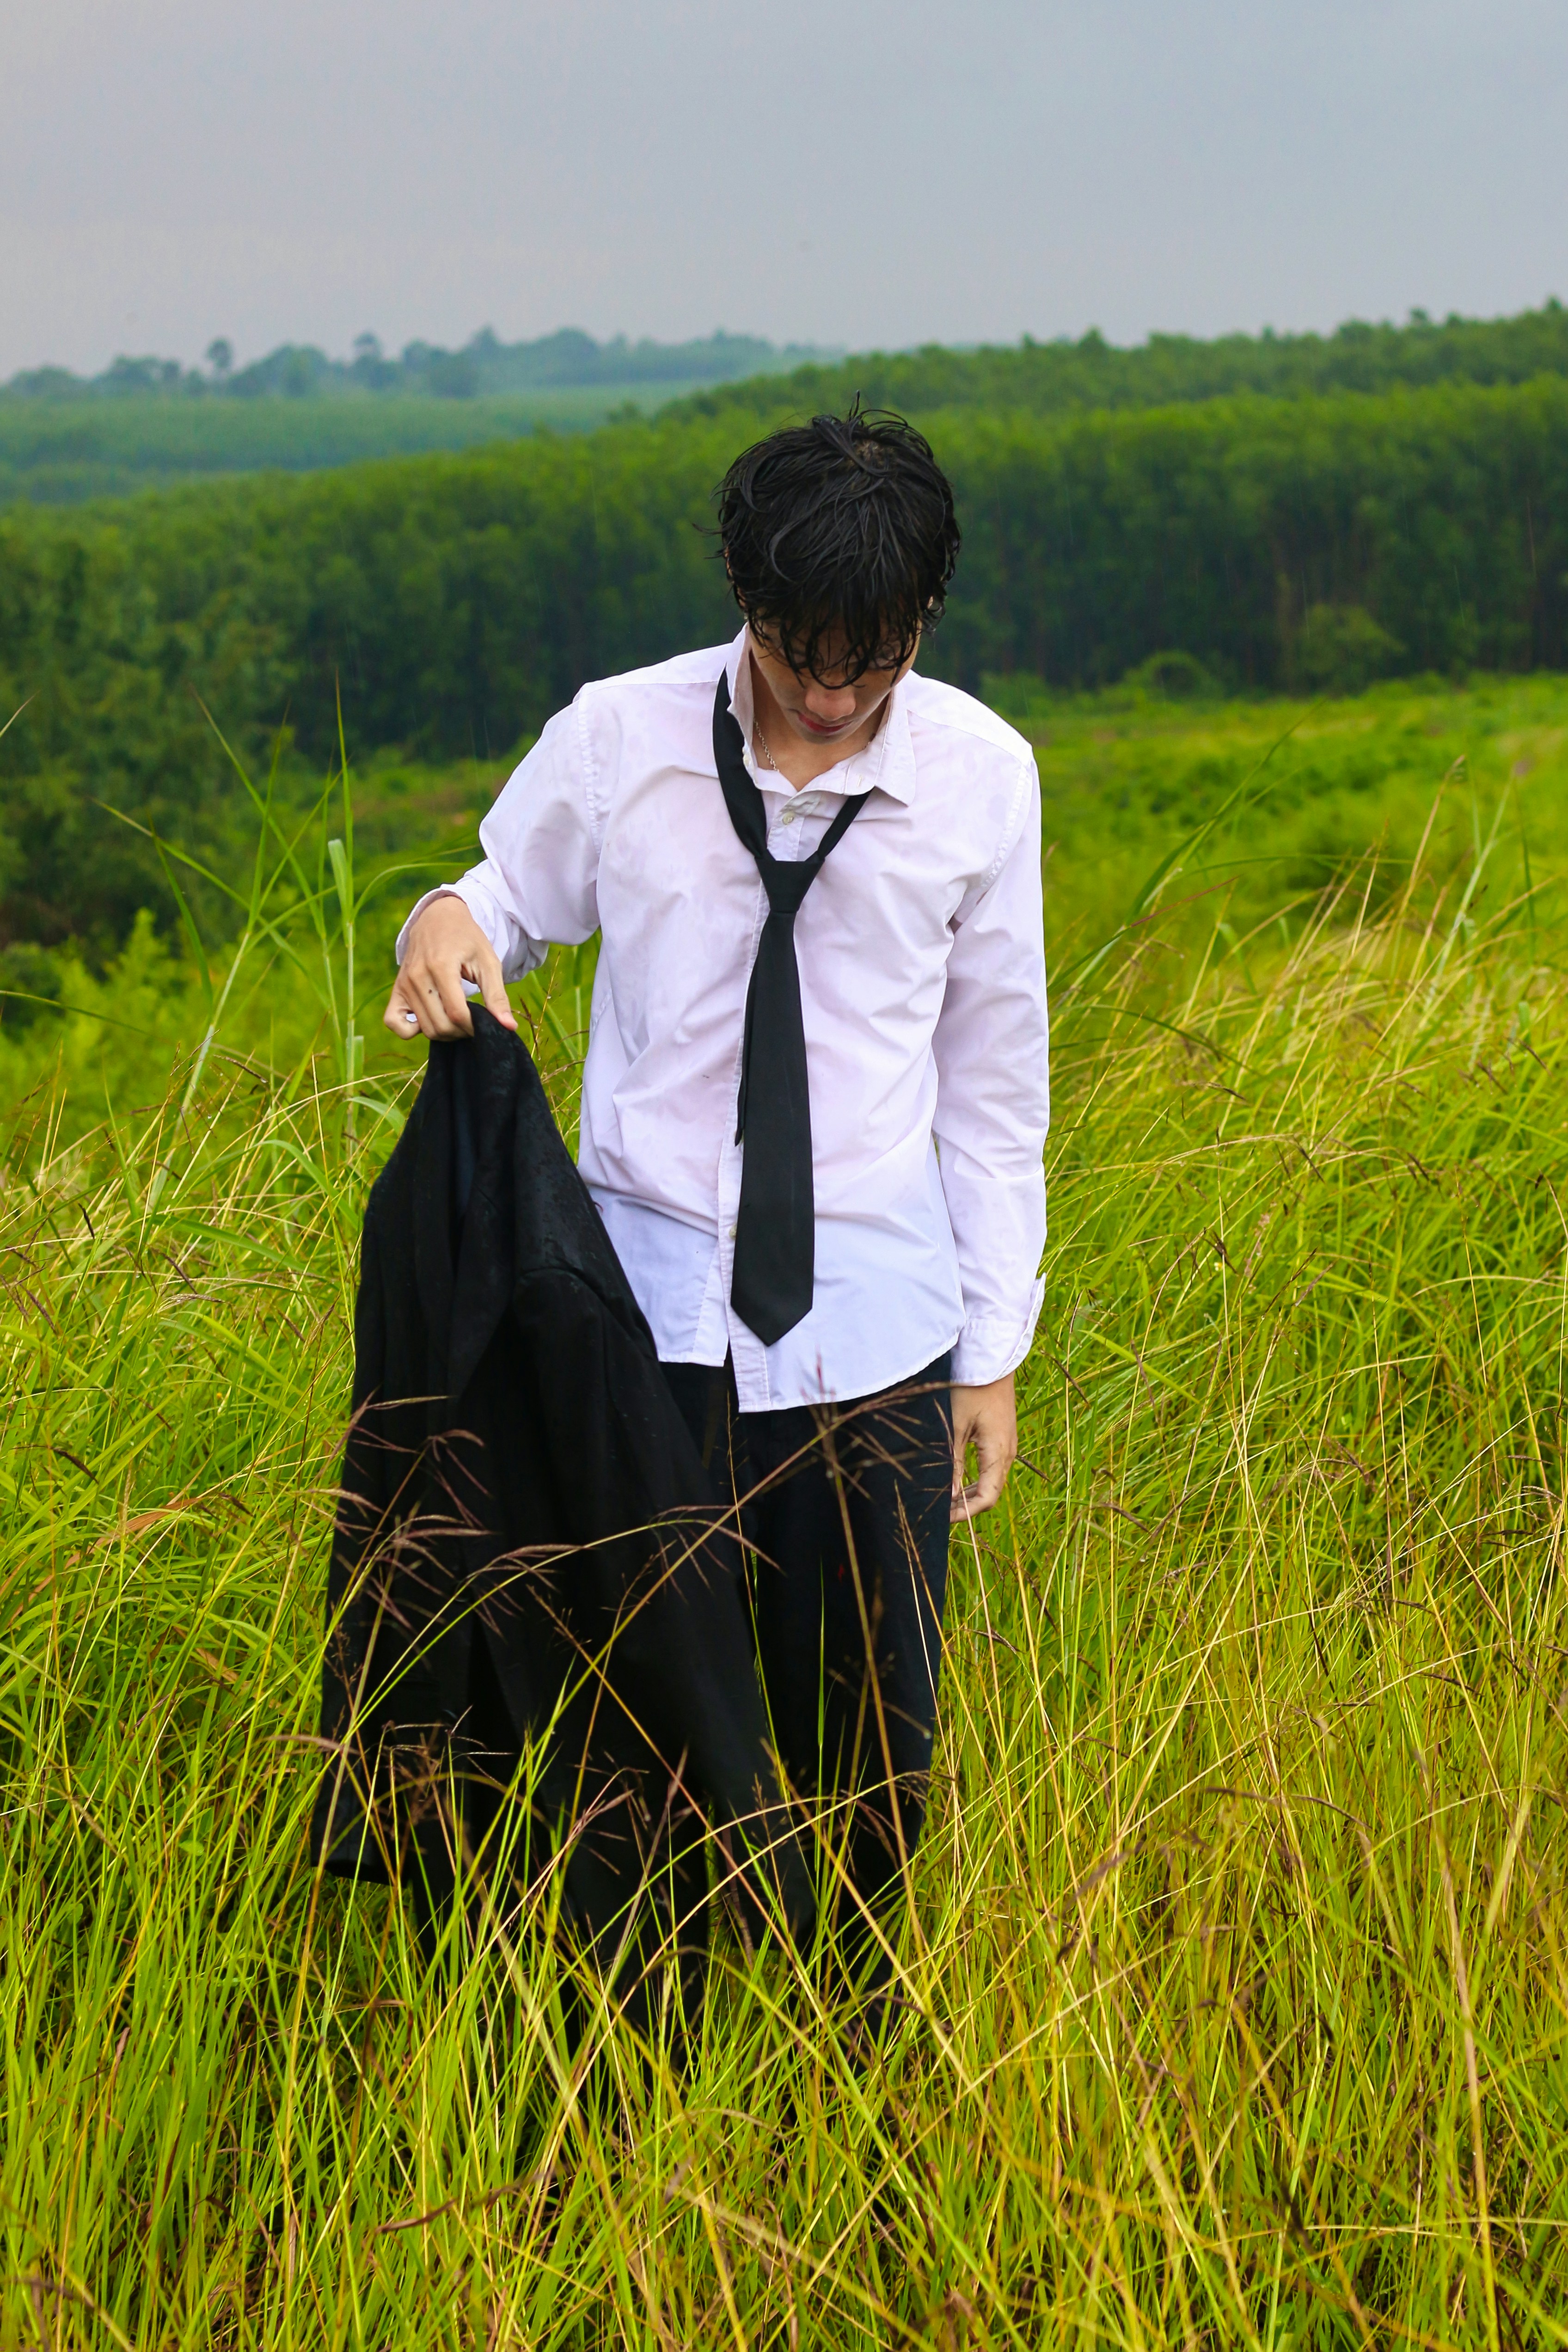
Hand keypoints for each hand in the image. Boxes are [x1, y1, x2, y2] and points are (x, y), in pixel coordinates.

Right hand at [384, 895, 517, 1040]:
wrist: (438, 918)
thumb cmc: (467, 939)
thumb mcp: (488, 962)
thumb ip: (497, 996)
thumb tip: (509, 1028)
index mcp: (441, 966)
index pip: (457, 1014)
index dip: (473, 1026)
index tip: (482, 1022)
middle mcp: (417, 976)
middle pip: (440, 1025)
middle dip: (461, 1031)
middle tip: (472, 1021)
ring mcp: (404, 984)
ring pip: (424, 1028)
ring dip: (444, 1032)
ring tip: (457, 1019)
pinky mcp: (396, 989)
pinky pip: (393, 1022)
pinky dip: (410, 1030)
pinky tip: (430, 1019)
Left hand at [950, 1371, 1017, 1521]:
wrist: (990, 1361)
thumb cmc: (971, 1390)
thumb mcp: (956, 1426)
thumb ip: (953, 1462)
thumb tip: (949, 1496)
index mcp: (998, 1453)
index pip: (987, 1497)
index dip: (966, 1513)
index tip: (944, 1519)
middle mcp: (1007, 1453)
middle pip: (990, 1493)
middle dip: (965, 1507)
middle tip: (939, 1514)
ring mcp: (1007, 1446)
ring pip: (991, 1482)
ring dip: (969, 1495)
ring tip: (944, 1502)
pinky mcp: (1001, 1438)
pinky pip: (991, 1469)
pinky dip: (974, 1481)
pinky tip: (956, 1483)